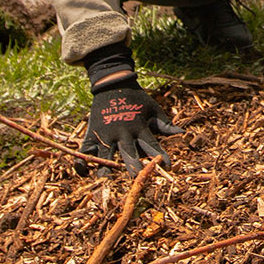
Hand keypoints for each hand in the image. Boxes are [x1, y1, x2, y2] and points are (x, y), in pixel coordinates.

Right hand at [78, 43, 178, 172]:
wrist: (112, 82)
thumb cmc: (136, 97)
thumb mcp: (152, 108)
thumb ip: (164, 123)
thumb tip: (181, 132)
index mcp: (139, 127)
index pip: (152, 144)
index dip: (160, 156)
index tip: (168, 167)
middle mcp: (122, 132)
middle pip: (128, 152)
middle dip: (133, 166)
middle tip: (137, 179)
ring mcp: (106, 133)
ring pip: (106, 154)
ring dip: (106, 168)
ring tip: (106, 181)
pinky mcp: (92, 133)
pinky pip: (85, 150)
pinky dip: (82, 161)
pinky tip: (83, 173)